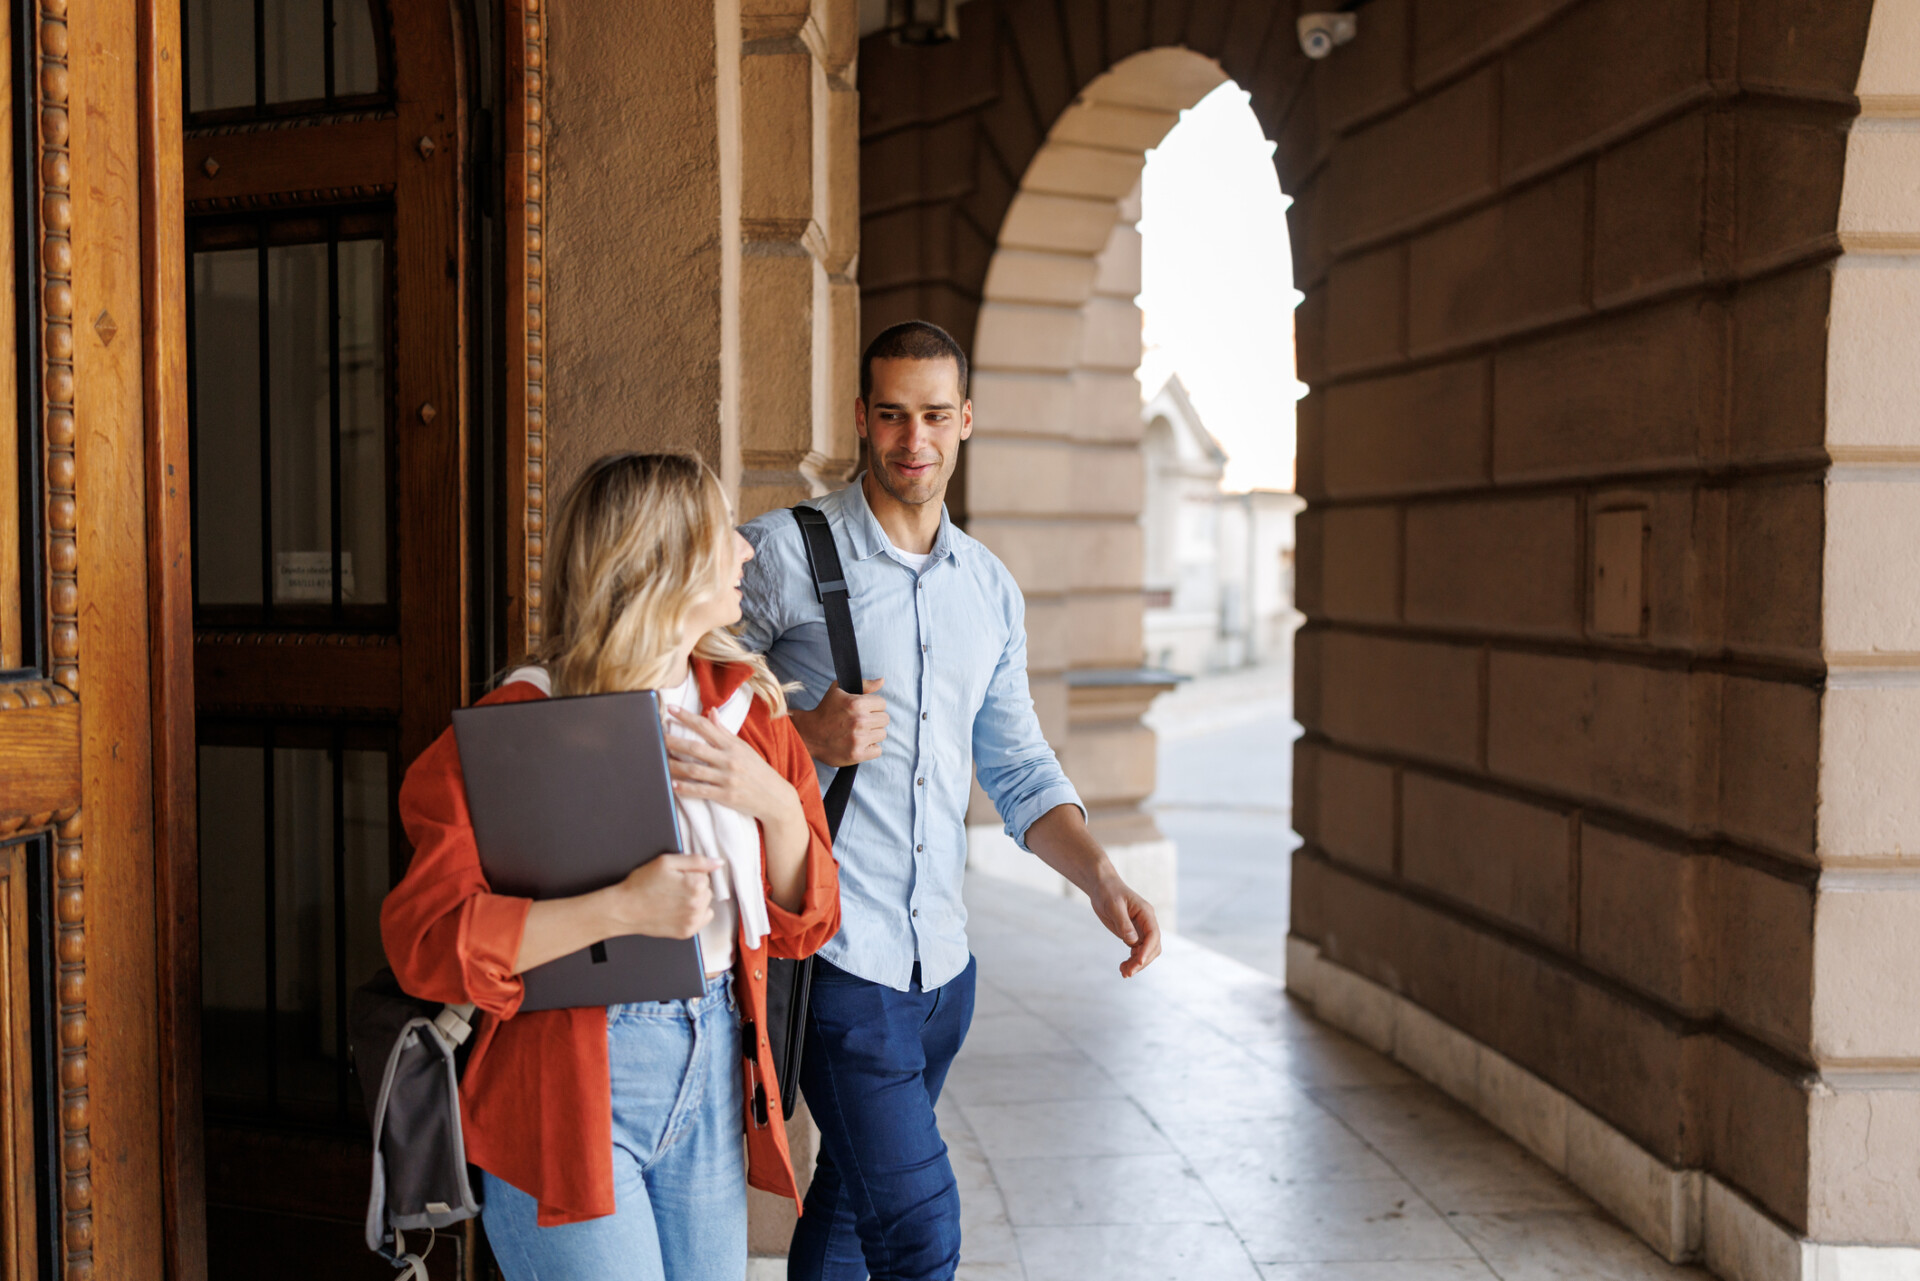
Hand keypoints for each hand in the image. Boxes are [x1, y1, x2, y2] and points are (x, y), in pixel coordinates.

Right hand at [599, 853, 720, 939]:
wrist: (624, 909)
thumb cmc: (641, 884)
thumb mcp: (666, 862)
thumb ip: (696, 860)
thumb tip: (718, 863)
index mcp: (695, 884)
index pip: (705, 874)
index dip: (689, 873)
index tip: (674, 877)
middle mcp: (698, 904)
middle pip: (706, 889)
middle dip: (693, 886)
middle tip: (671, 888)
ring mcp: (693, 920)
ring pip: (704, 903)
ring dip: (694, 900)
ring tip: (672, 899)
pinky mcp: (687, 932)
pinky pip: (703, 918)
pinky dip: (694, 914)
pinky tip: (677, 910)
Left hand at [667, 706, 805, 828]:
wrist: (776, 798)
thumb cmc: (758, 771)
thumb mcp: (744, 749)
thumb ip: (724, 732)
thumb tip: (711, 711)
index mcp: (733, 745)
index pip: (706, 726)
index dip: (687, 717)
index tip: (671, 709)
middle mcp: (729, 760)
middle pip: (695, 748)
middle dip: (673, 741)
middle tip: (656, 736)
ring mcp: (727, 778)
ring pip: (694, 770)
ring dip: (674, 766)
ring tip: (658, 761)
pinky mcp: (726, 796)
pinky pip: (701, 791)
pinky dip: (685, 788)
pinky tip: (671, 785)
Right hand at [788, 678, 887, 767]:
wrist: (808, 734)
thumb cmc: (825, 710)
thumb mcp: (839, 690)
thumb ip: (864, 684)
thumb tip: (882, 680)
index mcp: (856, 703)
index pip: (882, 704)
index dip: (873, 706)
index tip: (863, 711)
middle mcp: (859, 721)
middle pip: (884, 719)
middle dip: (874, 719)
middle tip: (860, 722)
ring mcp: (858, 739)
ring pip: (882, 734)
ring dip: (872, 734)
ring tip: (858, 733)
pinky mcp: (857, 754)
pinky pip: (878, 750)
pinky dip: (870, 749)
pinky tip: (859, 744)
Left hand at [1089, 876, 1161, 977]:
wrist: (1101, 887)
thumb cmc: (1108, 892)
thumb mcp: (1114, 906)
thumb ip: (1123, 923)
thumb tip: (1132, 941)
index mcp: (1146, 913)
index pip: (1153, 935)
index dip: (1147, 950)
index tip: (1138, 962)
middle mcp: (1146, 923)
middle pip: (1153, 947)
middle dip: (1143, 961)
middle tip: (1128, 972)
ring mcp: (1140, 930)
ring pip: (1145, 952)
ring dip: (1137, 964)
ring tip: (1124, 973)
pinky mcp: (1132, 934)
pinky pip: (1137, 951)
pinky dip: (1132, 961)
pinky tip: (1123, 968)